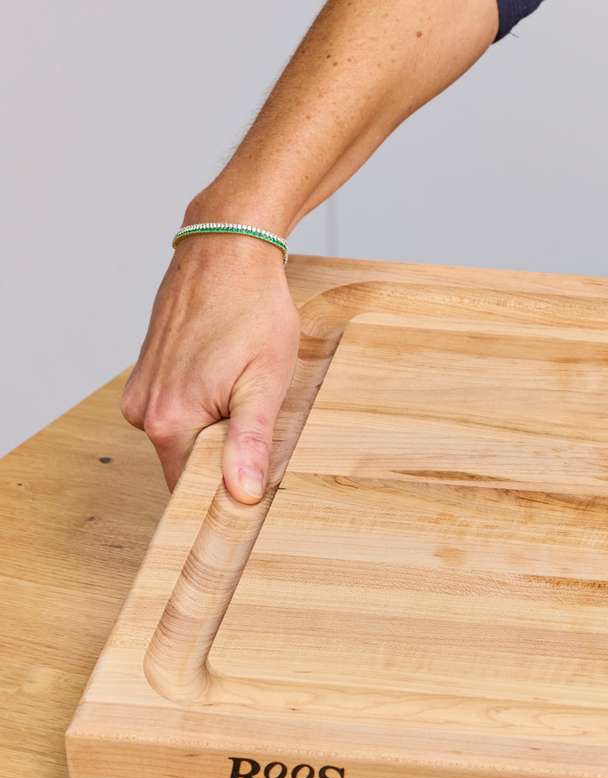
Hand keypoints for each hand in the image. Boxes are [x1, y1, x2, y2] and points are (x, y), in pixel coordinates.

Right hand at [121, 236, 299, 501]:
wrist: (226, 252)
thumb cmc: (252, 311)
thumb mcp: (265, 381)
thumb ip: (250, 442)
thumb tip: (241, 494)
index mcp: (168, 421)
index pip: (191, 488)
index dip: (228, 488)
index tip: (259, 476)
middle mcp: (141, 411)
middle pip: (188, 462)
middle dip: (225, 454)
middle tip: (261, 418)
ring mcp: (139, 390)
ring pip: (184, 435)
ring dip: (216, 426)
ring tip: (244, 388)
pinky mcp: (146, 374)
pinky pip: (177, 410)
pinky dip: (204, 405)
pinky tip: (226, 376)